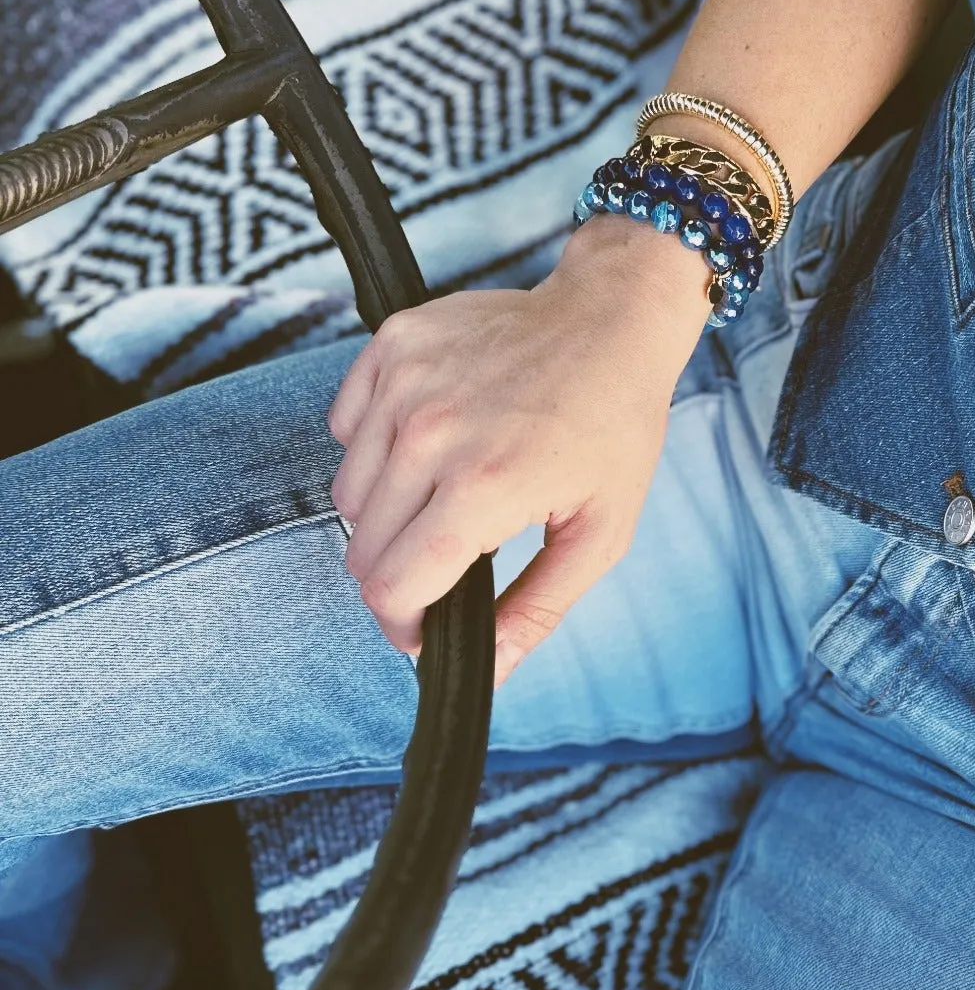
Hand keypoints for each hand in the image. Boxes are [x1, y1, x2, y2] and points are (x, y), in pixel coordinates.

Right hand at [328, 219, 708, 678]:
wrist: (611, 319)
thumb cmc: (614, 427)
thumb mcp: (600, 534)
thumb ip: (537, 609)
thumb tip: (489, 670)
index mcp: (484, 487)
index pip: (391, 588)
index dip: (404, 627)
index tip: (429, 628)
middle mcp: (431, 434)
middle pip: (362, 549)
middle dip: (397, 577)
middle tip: (445, 563)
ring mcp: (404, 384)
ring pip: (349, 494)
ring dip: (386, 514)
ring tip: (445, 497)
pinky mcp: (391, 346)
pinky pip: (345, 428)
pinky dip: (375, 449)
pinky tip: (429, 443)